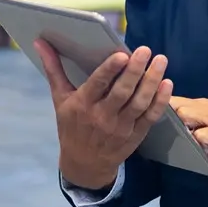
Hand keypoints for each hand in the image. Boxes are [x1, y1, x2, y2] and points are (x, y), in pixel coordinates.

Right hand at [37, 40, 172, 190]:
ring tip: (161, 60)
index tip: (121, 54)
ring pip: (139, 103)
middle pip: (121, 92)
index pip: (97, 85)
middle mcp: (101, 117)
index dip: (109, 70)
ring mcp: (120, 128)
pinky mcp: (135, 135)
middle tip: (145, 50)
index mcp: (82, 105)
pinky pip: (150, 117)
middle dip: (135, 71)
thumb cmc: (71, 125)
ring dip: (152, 81)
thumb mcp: (59, 99)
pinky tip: (167, 84)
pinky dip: (160, 101)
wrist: (84, 164)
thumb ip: (53, 69)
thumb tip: (40, 42)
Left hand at [170, 97, 207, 176]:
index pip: (176, 100)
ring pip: (189, 115)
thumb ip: (189, 131)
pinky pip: (204, 135)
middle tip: (173, 138)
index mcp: (204, 106)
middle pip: (178, 106)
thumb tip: (164, 132)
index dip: (163, 108)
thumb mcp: (206, 136)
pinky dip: (202, 145)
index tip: (153, 120)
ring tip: (194, 145)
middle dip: (172, 122)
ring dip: (186, 132)